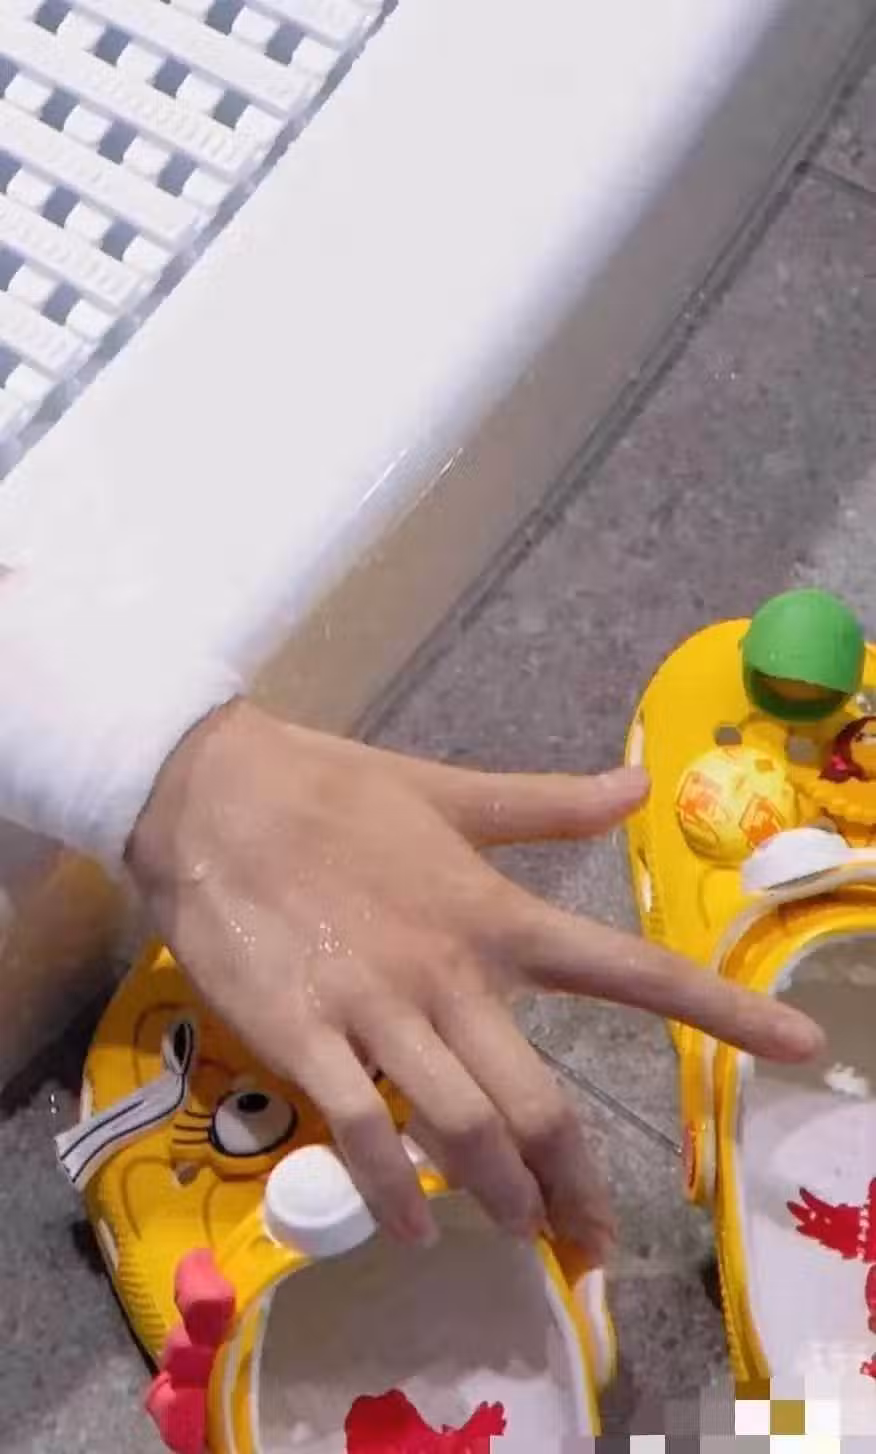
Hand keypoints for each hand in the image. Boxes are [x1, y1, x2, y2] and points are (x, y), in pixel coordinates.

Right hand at [127, 700, 821, 1257]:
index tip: (797, 1045)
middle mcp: (451, 973)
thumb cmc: (333, 789)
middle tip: (595, 1242)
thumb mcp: (449, 791)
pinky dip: (393, 1193)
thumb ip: (548, 803)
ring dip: (500, 1198)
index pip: (627, 968)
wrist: (212, 793)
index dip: (720, 1009)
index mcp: (494, 913)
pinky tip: (411, 1231)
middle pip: (539, 1101)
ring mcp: (378, 1010)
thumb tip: (640, 782)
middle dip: (576, 1183)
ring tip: (523, 1238)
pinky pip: (362, 1134)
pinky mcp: (305, 1035)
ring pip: (462, 1129)